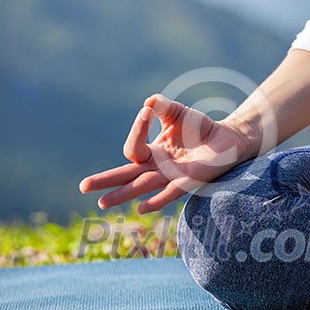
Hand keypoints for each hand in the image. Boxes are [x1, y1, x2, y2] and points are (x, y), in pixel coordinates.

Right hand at [79, 94, 252, 212]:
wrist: (226, 138)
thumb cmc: (199, 128)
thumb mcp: (177, 113)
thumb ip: (162, 106)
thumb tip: (149, 102)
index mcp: (152, 154)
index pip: (133, 149)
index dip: (137, 129)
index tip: (148, 111)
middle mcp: (158, 168)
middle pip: (127, 176)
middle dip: (106, 181)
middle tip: (83, 187)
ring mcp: (172, 177)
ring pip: (142, 187)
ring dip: (123, 195)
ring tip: (103, 203)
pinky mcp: (190, 181)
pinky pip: (171, 192)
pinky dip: (157, 200)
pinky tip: (142, 208)